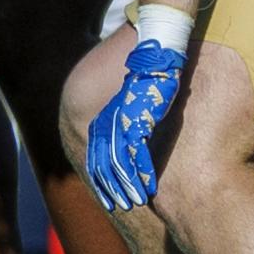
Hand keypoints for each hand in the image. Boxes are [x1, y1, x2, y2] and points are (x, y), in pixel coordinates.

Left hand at [85, 37, 186, 212]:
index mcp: (104, 112)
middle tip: (113, 206)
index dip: (100, 173)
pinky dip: (140, 170)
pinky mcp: (138, 116)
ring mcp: (121, 117)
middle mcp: (108, 117)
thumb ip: (131, 109)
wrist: (156, 47)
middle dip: (108, 185)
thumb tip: (137, 122)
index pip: (97, 149)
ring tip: (133, 203)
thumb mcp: (135, 92)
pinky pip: (136, 150)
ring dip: (125, 183)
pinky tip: (146, 186)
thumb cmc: (150, 67)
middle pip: (103, 159)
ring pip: (117, 160)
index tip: (104, 192)